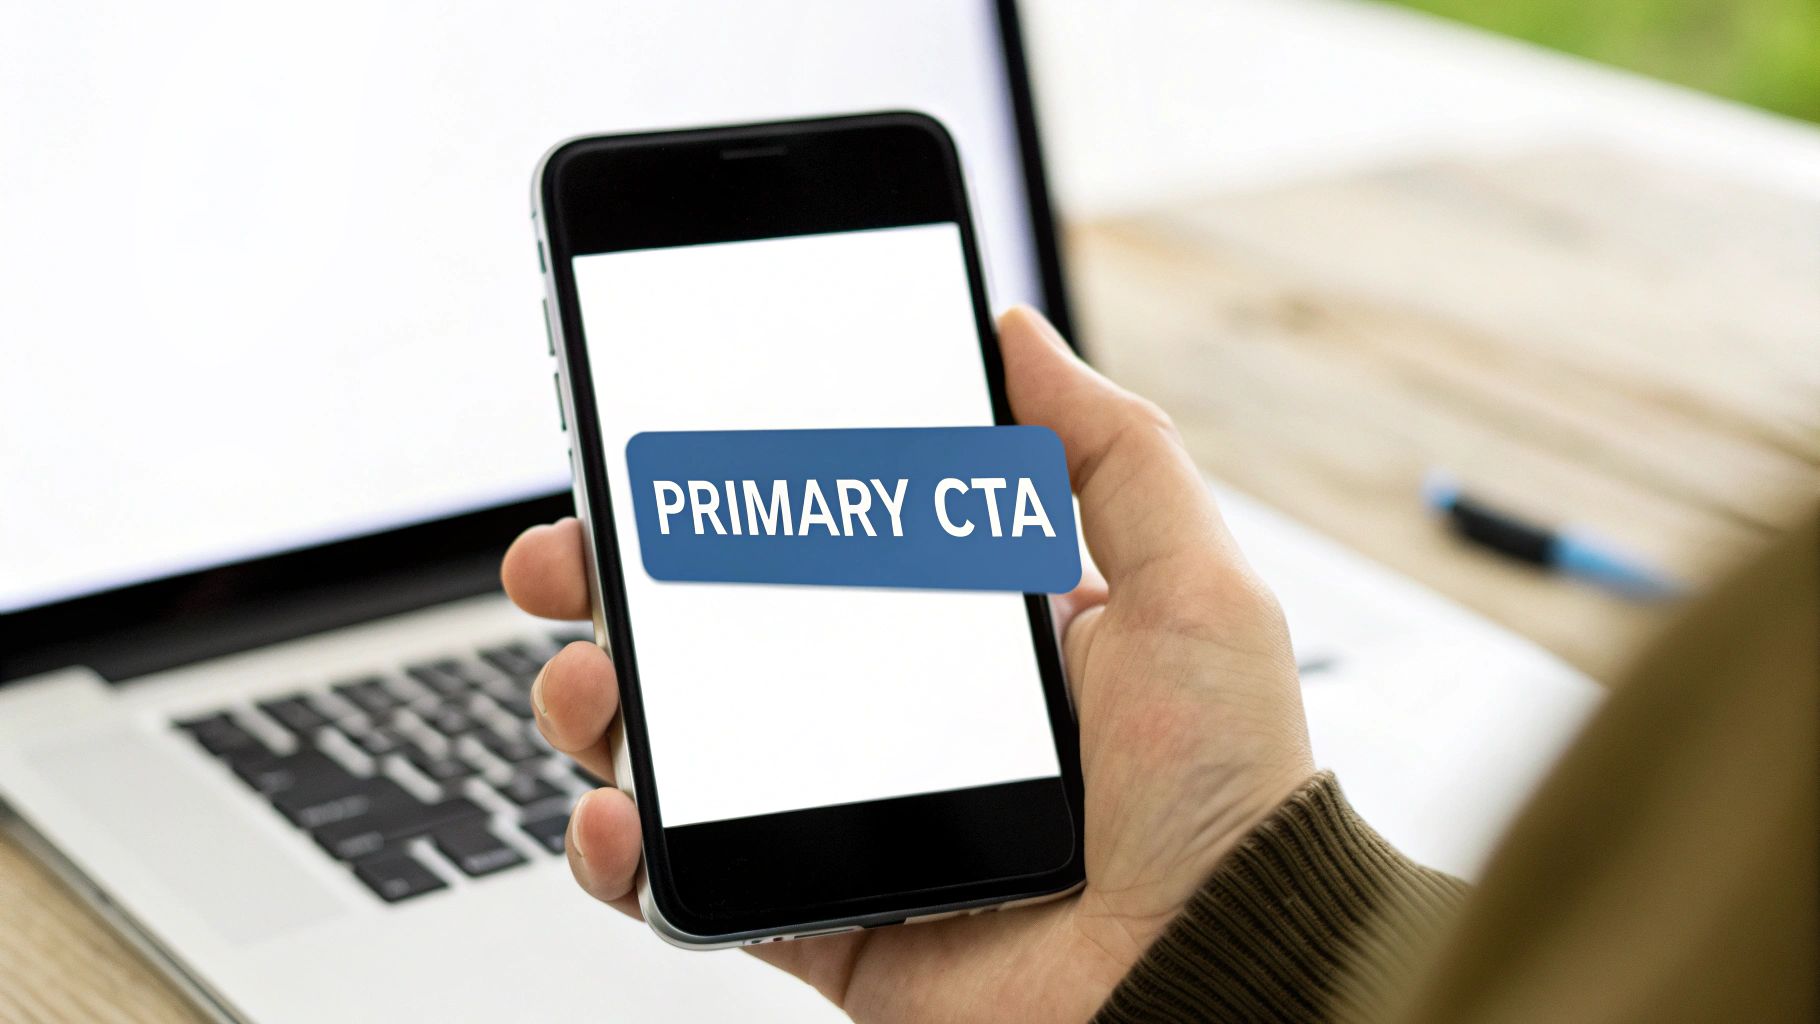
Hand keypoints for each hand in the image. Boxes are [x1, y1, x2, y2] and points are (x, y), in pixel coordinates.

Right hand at [501, 306, 1314, 1022]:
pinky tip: (616, 817)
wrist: (1219, 970)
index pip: (813, 547)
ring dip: (600, 708)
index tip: (652, 463)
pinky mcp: (823, 916)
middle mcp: (894, 720)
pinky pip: (692, 884)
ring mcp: (849, 818)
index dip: (723, 506)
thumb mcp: (1190, 585)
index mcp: (965, 635)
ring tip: (587, 685)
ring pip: (681, 753)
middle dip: (620, 592)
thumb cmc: (1225, 791)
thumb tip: (1017, 334)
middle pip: (718, 641)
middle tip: (565, 562)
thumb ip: (1107, 452)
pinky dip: (625, 856)